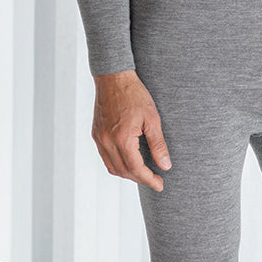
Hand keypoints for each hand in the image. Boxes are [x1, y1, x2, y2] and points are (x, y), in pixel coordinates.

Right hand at [92, 69, 170, 191]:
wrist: (113, 77)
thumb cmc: (134, 94)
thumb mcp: (152, 118)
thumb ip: (158, 144)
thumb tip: (165, 165)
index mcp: (122, 138)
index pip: (136, 169)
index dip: (149, 180)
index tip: (160, 184)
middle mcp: (107, 142)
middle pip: (124, 172)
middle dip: (140, 179)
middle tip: (155, 180)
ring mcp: (99, 138)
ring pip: (113, 167)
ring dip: (128, 174)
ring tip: (144, 173)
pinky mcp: (96, 134)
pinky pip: (105, 157)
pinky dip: (117, 165)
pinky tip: (129, 161)